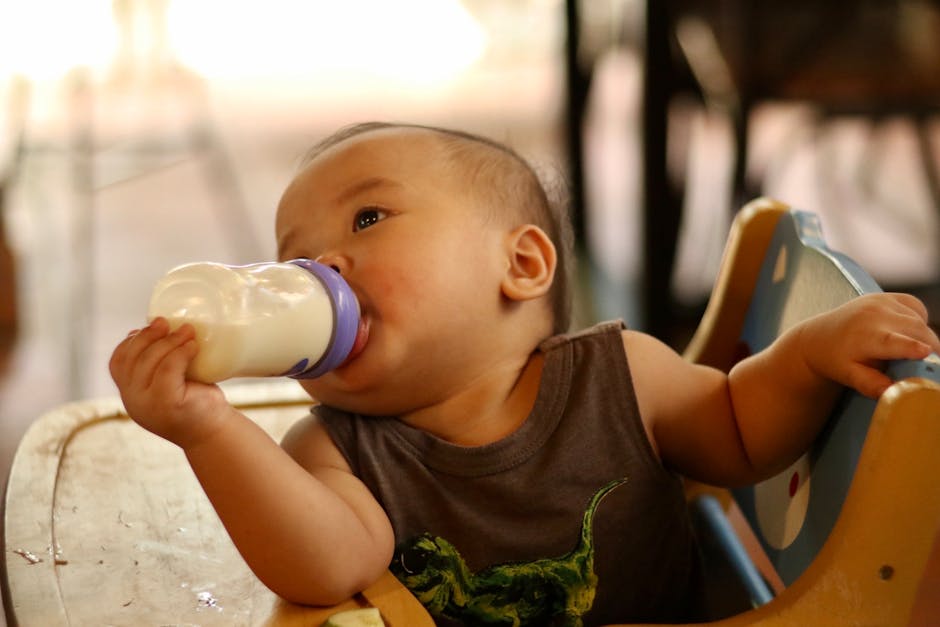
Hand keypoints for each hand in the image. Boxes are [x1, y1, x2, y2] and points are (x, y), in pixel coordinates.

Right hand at [109, 317, 231, 448]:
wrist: (213, 431)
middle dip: (149, 335)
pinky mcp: (167, 403)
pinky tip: (192, 346)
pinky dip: (180, 353)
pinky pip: (168, 370)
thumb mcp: (171, 381)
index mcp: (130, 393)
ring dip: (169, 341)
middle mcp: (133, 400)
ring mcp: (147, 404)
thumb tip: (156, 327)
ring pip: (150, 361)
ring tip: (188, 330)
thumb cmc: (196, 401)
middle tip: (167, 322)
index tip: (149, 325)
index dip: (131, 341)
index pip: (118, 362)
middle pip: (133, 358)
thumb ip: (159, 362)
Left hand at [797, 293, 939, 397]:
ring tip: (915, 352)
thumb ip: (871, 384)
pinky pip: (915, 307)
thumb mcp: (849, 376)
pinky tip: (906, 333)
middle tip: (933, 366)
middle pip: (916, 330)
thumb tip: (894, 392)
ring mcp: (880, 302)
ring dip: (925, 336)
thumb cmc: (836, 360)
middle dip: (931, 347)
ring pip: (919, 319)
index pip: (894, 341)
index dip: (912, 347)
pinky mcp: (886, 296)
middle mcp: (873, 315)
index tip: (927, 353)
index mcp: (865, 336)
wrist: (818, 337)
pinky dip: (919, 320)